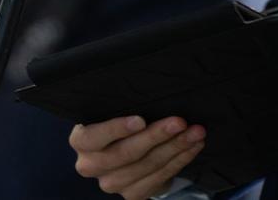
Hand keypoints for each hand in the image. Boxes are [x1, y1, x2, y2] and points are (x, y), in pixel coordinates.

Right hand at [69, 114, 205, 198]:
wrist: (128, 153)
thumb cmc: (122, 123)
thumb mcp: (116, 110)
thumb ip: (124, 105)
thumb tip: (151, 88)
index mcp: (82, 141)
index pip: (93, 137)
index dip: (116, 129)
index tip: (141, 120)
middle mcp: (91, 165)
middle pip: (125, 153)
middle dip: (156, 136)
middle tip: (180, 122)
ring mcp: (111, 183)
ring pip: (147, 166)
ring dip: (176, 147)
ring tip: (196, 132)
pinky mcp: (131, 195)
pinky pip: (159, 178)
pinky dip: (180, 160)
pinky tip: (193, 146)